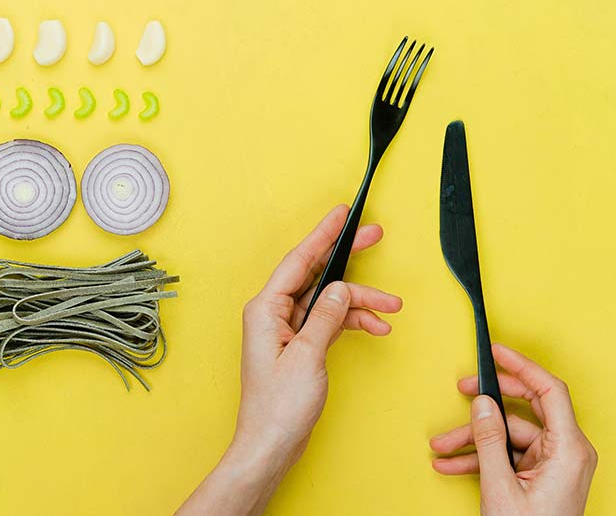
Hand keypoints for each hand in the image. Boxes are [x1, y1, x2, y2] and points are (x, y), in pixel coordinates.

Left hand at [176, 204, 401, 515]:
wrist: (271, 445)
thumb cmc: (278, 407)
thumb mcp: (307, 356)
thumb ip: (326, 317)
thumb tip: (340, 288)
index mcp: (266, 309)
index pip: (299, 261)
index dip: (322, 235)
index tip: (341, 214)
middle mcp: (274, 313)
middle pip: (315, 275)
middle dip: (347, 258)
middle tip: (374, 237)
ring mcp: (287, 329)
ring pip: (328, 300)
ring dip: (359, 301)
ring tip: (392, 306)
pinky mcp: (300, 345)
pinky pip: (329, 321)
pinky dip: (352, 321)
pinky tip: (376, 326)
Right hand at [430, 343, 597, 515]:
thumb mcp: (501, 485)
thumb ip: (489, 438)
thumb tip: (481, 401)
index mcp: (568, 449)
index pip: (549, 391)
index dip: (521, 366)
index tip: (496, 351)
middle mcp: (566, 451)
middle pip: (524, 409)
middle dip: (487, 402)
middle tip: (461, 389)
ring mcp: (553, 463)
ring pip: (508, 434)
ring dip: (472, 438)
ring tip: (441, 446)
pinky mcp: (540, 474)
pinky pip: (507, 453)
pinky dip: (479, 457)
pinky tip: (451, 462)